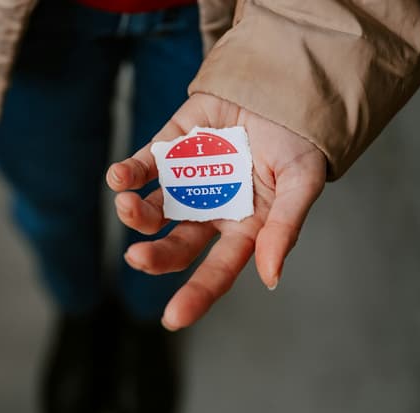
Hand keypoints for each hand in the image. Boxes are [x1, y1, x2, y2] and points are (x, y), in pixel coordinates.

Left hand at [106, 93, 325, 330]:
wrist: (281, 87)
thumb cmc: (297, 140)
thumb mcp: (301, 183)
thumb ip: (284, 227)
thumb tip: (270, 277)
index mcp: (242, 226)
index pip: (216, 270)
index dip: (195, 295)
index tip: (172, 319)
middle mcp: (209, 210)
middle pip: (176, 244)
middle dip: (154, 256)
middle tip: (135, 258)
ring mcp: (186, 181)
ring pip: (153, 210)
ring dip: (133, 213)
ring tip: (125, 205)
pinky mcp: (168, 149)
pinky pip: (142, 167)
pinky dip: (126, 174)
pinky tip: (118, 178)